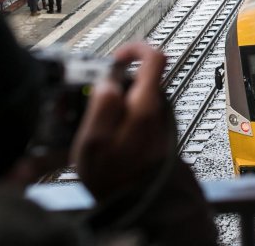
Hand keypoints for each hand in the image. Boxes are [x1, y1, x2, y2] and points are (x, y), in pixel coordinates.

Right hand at [71, 42, 170, 199]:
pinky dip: (124, 116)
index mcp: (146, 105)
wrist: (139, 203)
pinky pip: (139, 113)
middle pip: (144, 76)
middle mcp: (160, 110)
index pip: (155, 57)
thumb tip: (108, 83)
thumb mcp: (94, 143)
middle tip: (96, 95)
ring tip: (99, 120)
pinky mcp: (157, 132)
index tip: (116, 57)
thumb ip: (101, 107)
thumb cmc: (115, 177)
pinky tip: (109, 134)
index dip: (134, 49)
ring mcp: (161, 121)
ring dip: (119, 101)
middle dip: (119, 80)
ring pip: (140, 96)